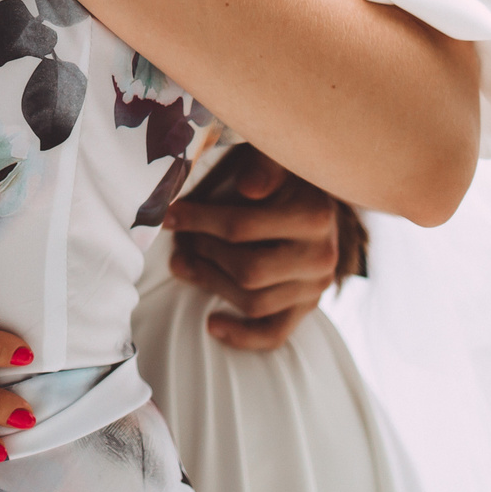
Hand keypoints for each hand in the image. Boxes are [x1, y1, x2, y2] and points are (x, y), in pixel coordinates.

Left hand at [160, 149, 340, 351]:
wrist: (314, 193)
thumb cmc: (283, 170)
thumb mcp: (276, 154)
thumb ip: (265, 163)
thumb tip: (250, 188)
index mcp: (314, 214)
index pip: (242, 227)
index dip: (198, 221)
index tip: (168, 214)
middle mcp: (322, 255)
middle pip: (247, 270)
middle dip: (203, 254)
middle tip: (177, 241)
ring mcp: (316, 286)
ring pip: (254, 302)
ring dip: (210, 284)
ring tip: (182, 265)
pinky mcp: (307, 307)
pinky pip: (274, 332)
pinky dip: (242, 336)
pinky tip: (212, 323)